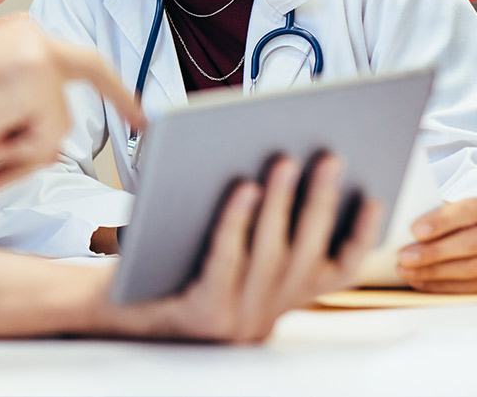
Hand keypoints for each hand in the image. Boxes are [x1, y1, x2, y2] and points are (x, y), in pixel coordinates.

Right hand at [0, 19, 140, 185]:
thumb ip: (19, 115)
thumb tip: (46, 150)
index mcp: (15, 37)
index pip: (73, 55)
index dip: (108, 83)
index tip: (133, 106)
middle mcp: (32, 37)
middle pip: (91, 71)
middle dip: (121, 98)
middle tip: (142, 121)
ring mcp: (39, 56)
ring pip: (58, 125)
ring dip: (22, 150)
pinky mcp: (39, 81)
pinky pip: (45, 141)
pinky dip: (16, 156)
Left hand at [108, 156, 381, 342]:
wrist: (106, 304)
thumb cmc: (161, 263)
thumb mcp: (215, 249)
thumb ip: (254, 228)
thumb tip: (285, 164)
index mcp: (274, 305)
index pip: (334, 274)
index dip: (358, 236)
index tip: (373, 195)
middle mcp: (262, 320)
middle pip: (305, 257)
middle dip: (322, 202)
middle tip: (329, 156)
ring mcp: (235, 322)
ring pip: (270, 254)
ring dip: (283, 202)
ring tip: (285, 159)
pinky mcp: (202, 314)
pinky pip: (227, 258)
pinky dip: (238, 219)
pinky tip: (243, 186)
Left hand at [397, 198, 476, 292]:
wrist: (471, 231)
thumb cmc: (454, 219)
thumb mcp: (449, 208)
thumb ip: (435, 214)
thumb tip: (409, 230)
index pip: (466, 212)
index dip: (441, 222)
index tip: (415, 230)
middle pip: (470, 244)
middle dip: (433, 252)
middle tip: (404, 257)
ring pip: (471, 268)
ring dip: (434, 272)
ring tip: (405, 271)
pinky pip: (470, 286)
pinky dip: (443, 286)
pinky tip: (419, 282)